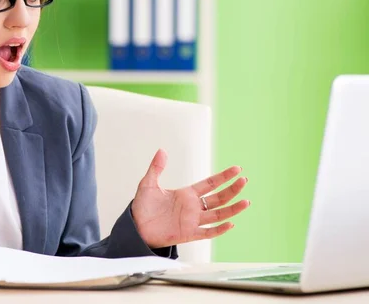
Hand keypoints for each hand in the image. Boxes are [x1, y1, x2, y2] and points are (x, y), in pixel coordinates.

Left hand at [131, 149, 249, 248]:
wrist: (136, 227)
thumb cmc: (143, 207)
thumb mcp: (148, 184)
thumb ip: (156, 168)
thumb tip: (162, 150)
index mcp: (186, 194)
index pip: (210, 184)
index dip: (223, 177)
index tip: (237, 169)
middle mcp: (193, 207)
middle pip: (218, 198)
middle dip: (232, 189)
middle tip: (244, 180)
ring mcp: (192, 221)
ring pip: (218, 215)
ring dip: (232, 209)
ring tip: (246, 201)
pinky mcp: (188, 234)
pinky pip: (208, 232)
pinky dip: (219, 229)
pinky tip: (230, 223)